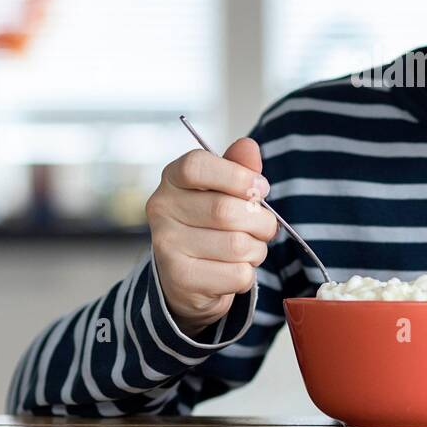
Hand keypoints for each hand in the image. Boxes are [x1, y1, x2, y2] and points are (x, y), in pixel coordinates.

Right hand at [145, 137, 277, 338]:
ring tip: (248, 249)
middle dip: (261, 221)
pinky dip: (248, 273)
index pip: (197, 166)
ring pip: (236, 245)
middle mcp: (161, 209)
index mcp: (172, 179)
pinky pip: (237, 274)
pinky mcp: (181, 279)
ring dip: (257, 249)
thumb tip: (249, 147)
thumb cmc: (211, 224)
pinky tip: (234, 269)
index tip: (261, 188)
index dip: (238, 176)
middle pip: (225, 210)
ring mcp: (167, 246)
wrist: (188, 276)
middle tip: (265, 226)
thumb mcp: (224, 189)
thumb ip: (238, 167)